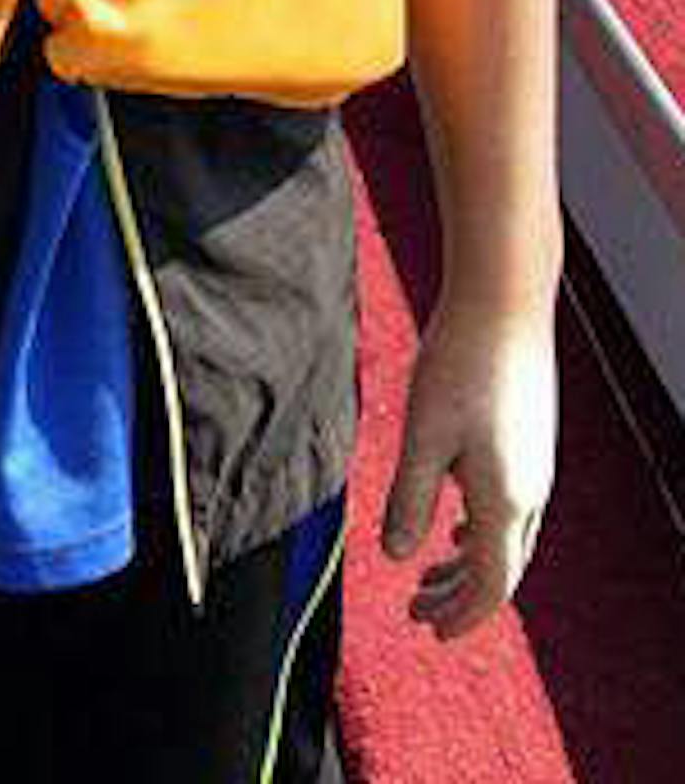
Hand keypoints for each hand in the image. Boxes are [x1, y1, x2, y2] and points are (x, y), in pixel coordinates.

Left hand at [382, 295, 556, 635]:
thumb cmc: (458, 364)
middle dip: (459, 596)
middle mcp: (529, 492)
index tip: (428, 630)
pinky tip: (455, 524)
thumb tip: (397, 556)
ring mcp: (535, 467)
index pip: (491, 584)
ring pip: (506, 539)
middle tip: (418, 613)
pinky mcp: (529, 443)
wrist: (505, 302)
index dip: (461, 614)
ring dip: (467, 564)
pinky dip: (481, 531)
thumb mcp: (423, 435)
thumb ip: (410, 498)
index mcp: (504, 500)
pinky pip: (511, 509)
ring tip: (429, 575)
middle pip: (500, 568)